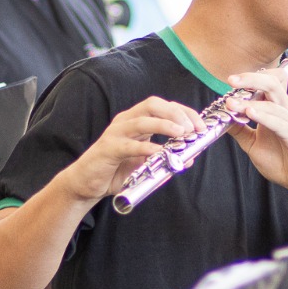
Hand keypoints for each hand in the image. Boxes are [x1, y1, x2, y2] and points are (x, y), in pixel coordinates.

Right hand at [60, 97, 204, 201]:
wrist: (86, 184)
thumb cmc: (116, 170)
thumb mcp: (145, 163)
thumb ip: (164, 158)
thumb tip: (189, 158)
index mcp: (137, 121)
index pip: (164, 107)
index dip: (185, 112)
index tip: (201, 126)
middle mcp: (126, 121)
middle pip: (153, 105)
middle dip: (177, 113)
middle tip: (193, 129)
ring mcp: (116, 133)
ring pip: (142, 120)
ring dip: (165, 125)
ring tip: (181, 133)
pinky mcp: (109, 148)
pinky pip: (130, 145)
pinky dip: (147, 147)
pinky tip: (160, 153)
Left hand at [225, 69, 287, 197]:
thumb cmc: (283, 162)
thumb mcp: (254, 144)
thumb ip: (240, 131)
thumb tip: (223, 119)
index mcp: (278, 109)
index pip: (267, 83)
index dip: (249, 78)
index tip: (230, 81)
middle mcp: (287, 111)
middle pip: (272, 84)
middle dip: (250, 79)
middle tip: (231, 80)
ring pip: (272, 103)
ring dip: (249, 102)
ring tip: (231, 104)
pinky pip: (279, 123)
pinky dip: (264, 117)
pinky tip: (250, 113)